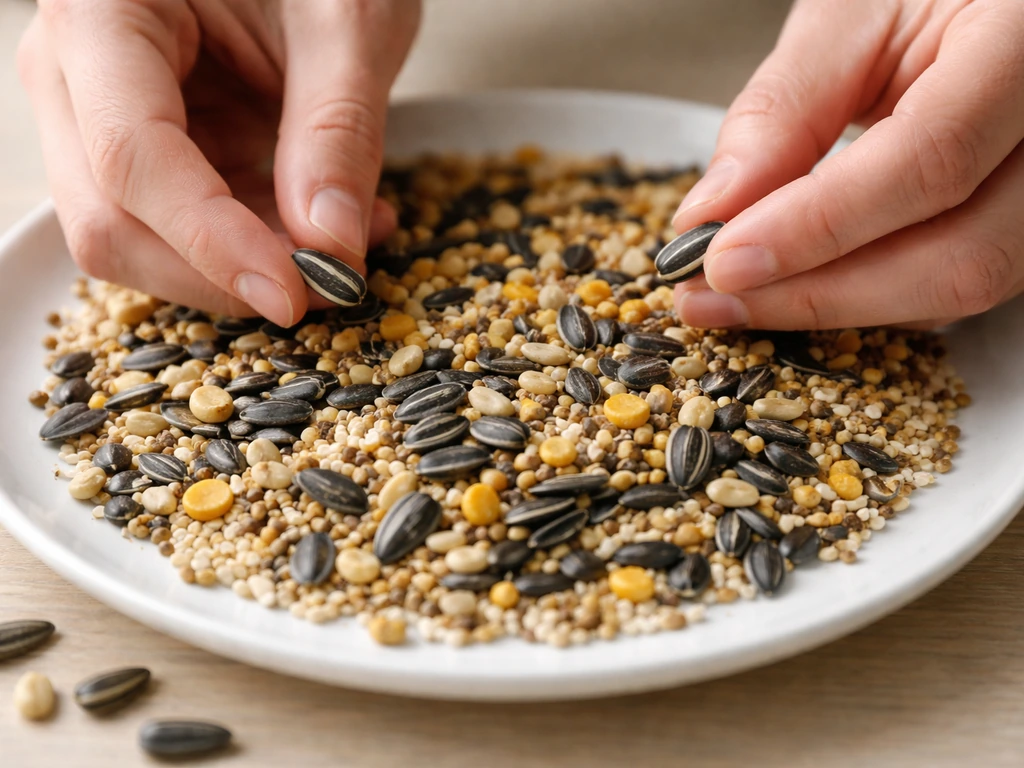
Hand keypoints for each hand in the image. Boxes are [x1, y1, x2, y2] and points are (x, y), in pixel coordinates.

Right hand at [17, 0, 419, 326]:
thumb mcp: (348, 24)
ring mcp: (102, 120)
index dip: (209, 239)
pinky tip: (325, 228)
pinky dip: (258, 248)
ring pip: (142, 242)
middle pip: (112, 220)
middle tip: (326, 284)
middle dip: (221, 273)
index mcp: (102, 11)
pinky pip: (183, 232)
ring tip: (346, 243)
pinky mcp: (148, 155)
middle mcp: (76, 72)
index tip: (293, 290)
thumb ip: (338, 130)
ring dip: (247, 268)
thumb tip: (329, 244)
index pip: (129, 154)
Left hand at [672, 0, 1023, 329]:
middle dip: (817, 293)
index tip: (722, 259)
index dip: (816, 225)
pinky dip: (869, 293)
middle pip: (959, 254)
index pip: (929, 160)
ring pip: (965, 285)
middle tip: (713, 297)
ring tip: (740, 297)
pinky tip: (801, 283)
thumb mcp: (851, 17)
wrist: (994, 3)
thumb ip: (783, 110)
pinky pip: (959, 281)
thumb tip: (712, 214)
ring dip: (836, 306)